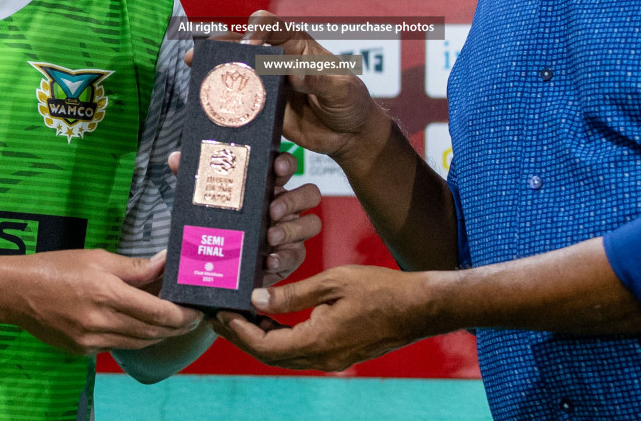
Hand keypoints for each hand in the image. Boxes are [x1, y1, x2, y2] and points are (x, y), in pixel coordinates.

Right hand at [0, 249, 201, 354]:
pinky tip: (141, 327)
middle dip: (177, 327)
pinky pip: (117, 346)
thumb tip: (165, 262)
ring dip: (159, 335)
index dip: (182, 315)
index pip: (158, 312)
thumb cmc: (56, 267)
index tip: (197, 310)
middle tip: (193, 318)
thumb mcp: (97, 257)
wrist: (14, 292)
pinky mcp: (81, 350)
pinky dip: (135, 338)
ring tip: (174, 323)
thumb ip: (134, 266)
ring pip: (137, 342)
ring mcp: (90, 339)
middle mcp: (101, 320)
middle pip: (152, 331)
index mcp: (107, 293)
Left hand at [168, 150, 321, 285]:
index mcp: (267, 185)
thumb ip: (195, 178)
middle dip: (294, 199)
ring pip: (311, 224)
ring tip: (270, 237)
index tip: (277, 167)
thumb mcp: (204, 200)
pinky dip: (284, 258)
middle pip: (310, 193)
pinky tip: (268, 261)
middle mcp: (285, 206)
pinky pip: (297, 256)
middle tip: (272, 210)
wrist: (216, 264)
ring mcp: (291, 232)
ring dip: (292, 229)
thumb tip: (176, 157)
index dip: (286, 163)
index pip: (286, 166)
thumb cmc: (218, 223)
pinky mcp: (289, 258)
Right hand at [188, 10, 387, 162]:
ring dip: (213, 69)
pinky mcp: (261, 107)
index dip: (255, 31)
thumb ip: (321, 81)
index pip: (270, 26)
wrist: (349, 134)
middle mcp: (277, 59)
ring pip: (235, 69)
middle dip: (219, 46)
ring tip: (194, 73)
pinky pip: (238, 100)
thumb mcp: (343, 89)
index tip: (249, 46)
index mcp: (297, 44)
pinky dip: (222, 99)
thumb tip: (297, 74)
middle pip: (242, 43)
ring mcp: (266, 83)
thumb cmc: (351, 102)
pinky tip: (207, 103)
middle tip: (199, 56)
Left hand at [214, 265, 431, 371]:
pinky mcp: (340, 352)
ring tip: (240, 316)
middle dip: (242, 337)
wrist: (419, 308)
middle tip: (220, 316)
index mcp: (319, 341)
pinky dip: (281, 337)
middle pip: (270, 355)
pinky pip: (301, 350)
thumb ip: (293, 292)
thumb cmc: (380, 290)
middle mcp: (323, 357)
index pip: (265, 346)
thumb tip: (258, 298)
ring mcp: (332, 358)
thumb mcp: (333, 282)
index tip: (222, 315)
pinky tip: (272, 318)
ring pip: (285, 355)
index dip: (240, 333)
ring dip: (260, 338)